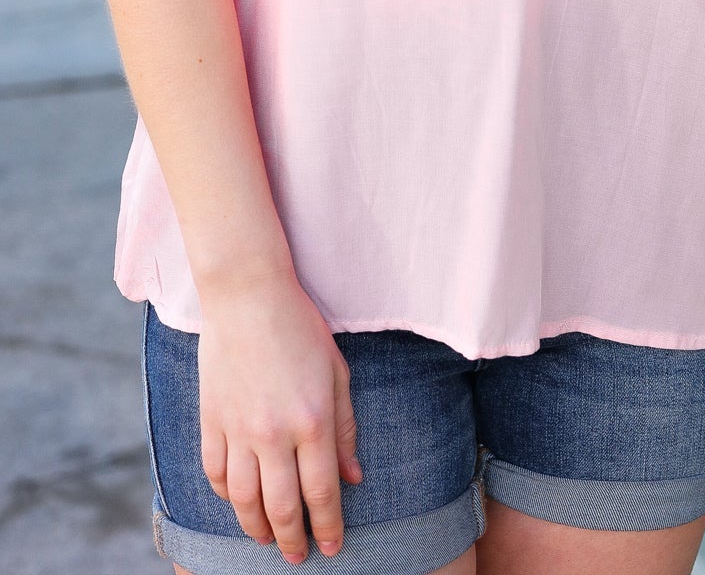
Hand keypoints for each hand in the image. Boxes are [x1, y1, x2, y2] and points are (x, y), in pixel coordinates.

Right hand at [197, 276, 362, 562]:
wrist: (248, 295)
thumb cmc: (300, 328)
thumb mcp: (337, 372)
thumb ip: (345, 429)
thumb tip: (353, 478)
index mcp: (313, 420)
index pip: (321, 492)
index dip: (327, 527)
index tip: (331, 547)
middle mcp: (274, 433)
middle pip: (281, 507)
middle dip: (292, 539)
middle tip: (297, 556)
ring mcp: (238, 429)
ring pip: (243, 501)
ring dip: (256, 528)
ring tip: (267, 539)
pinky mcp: (211, 421)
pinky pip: (215, 474)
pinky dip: (226, 497)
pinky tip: (238, 502)